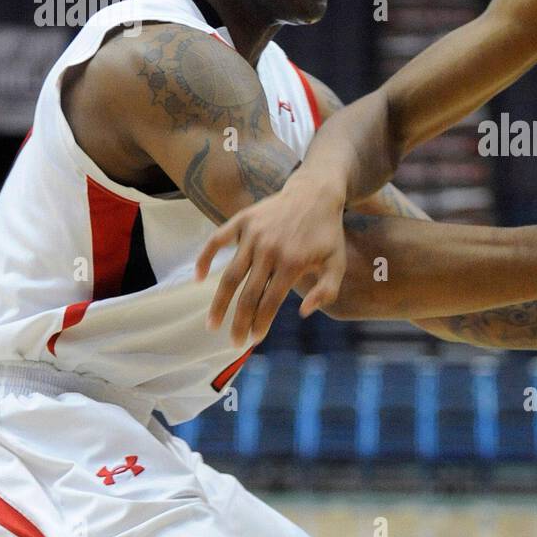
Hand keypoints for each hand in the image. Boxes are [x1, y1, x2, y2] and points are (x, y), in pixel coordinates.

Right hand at [195, 172, 346, 345]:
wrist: (316, 193)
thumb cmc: (327, 234)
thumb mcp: (337, 263)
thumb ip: (326, 291)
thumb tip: (303, 313)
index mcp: (293, 263)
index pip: (270, 302)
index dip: (261, 324)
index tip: (254, 340)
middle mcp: (269, 250)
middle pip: (247, 295)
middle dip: (239, 322)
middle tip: (233, 343)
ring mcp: (253, 234)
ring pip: (230, 275)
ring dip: (219, 303)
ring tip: (211, 324)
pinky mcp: (242, 220)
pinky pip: (217, 241)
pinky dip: (205, 259)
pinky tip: (199, 279)